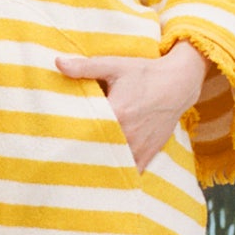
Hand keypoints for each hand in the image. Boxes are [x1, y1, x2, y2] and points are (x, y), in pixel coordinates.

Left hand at [54, 42, 206, 172]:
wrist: (179, 84)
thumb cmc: (144, 73)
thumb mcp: (114, 65)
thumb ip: (85, 67)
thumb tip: (57, 63)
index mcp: (117, 113)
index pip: (84, 130)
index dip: (68, 134)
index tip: (55, 137)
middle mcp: (128, 134)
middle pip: (95, 150)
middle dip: (79, 152)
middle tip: (61, 154)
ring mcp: (139, 147)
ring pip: (111, 164)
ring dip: (97, 164)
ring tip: (79, 164)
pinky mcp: (148, 155)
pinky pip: (129, 171)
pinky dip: (116, 172)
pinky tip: (102, 172)